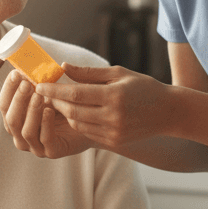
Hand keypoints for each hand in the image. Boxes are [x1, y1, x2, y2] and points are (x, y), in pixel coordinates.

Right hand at [0, 69, 94, 158]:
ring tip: (39, 95)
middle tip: (27, 84)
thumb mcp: (49, 92)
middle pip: (11, 120)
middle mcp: (22, 135)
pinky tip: (49, 110)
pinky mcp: (53, 151)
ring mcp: (36, 146)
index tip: (16, 73)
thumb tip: (27, 67)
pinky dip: (45, 124)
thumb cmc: (66, 104)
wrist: (90, 121)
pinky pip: (45, 139)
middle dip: (18, 100)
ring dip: (31, 111)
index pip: (4, 105)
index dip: (8, 89)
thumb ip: (37, 83)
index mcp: (17, 119)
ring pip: (26, 131)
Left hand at [35, 63, 173, 149]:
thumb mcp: (119, 73)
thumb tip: (63, 67)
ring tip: (58, 102)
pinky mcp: (115, 141)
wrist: (168, 112)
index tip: (39, 85)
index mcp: (114, 96)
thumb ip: (89, 73)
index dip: (54, 90)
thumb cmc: (143, 87)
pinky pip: (88, 132)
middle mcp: (113, 116)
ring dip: (65, 113)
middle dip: (55, 103)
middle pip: (73, 111)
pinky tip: (75, 112)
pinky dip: (78, 122)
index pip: (75, 94)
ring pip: (78, 124)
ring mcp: (114, 131)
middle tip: (44, 93)